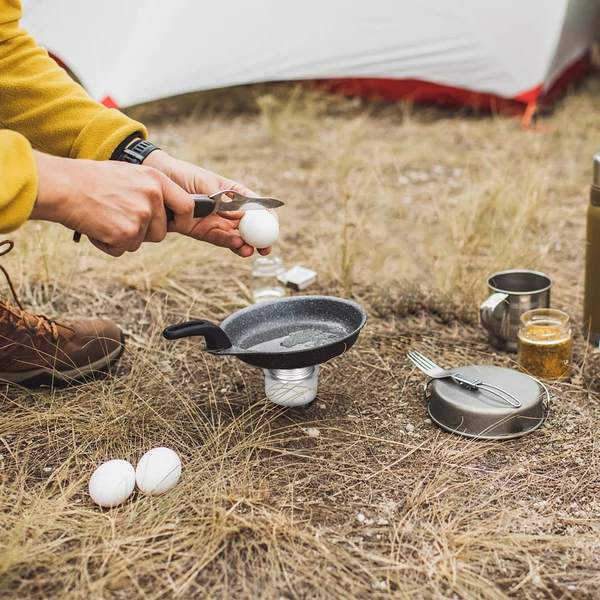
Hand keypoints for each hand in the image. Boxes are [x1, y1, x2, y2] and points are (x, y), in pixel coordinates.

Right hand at [31, 151, 192, 256]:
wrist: (64, 187)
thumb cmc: (91, 180)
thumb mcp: (129, 175)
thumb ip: (150, 190)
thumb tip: (165, 209)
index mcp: (156, 180)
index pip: (186, 206)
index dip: (183, 219)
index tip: (175, 224)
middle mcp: (152, 197)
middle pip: (160, 232)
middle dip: (143, 233)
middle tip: (119, 218)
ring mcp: (140, 216)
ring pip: (140, 242)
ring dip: (123, 238)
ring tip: (105, 218)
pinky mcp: (126, 233)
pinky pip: (122, 249)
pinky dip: (109, 244)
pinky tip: (97, 227)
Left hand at [143, 151, 272, 257]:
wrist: (157, 184)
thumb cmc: (183, 175)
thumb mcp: (204, 182)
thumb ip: (221, 199)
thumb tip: (238, 216)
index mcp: (235, 193)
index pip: (257, 206)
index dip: (268, 217)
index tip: (274, 226)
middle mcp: (229, 210)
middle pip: (251, 226)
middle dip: (261, 239)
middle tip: (266, 248)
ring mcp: (217, 222)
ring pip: (237, 237)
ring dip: (245, 245)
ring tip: (249, 250)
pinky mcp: (204, 232)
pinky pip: (219, 240)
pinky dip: (229, 244)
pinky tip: (237, 246)